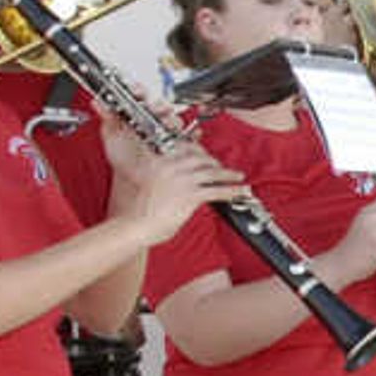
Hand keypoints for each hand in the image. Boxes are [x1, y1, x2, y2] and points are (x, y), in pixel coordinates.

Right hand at [117, 140, 238, 246]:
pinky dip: (232, 191)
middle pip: (201, 158)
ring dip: (228, 175)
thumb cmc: (138, 211)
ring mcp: (182, 180)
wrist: (134, 225)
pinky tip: (240, 191)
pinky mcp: (190, 195)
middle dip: (215, 163)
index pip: (184, 150)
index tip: (207, 156)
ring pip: (212, 173)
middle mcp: (170, 166)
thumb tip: (178, 180)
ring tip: (239, 176)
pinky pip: (217, 191)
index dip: (199, 153)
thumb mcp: (146, 184)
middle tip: (223, 168)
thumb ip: (162, 177)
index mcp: (158, 161)